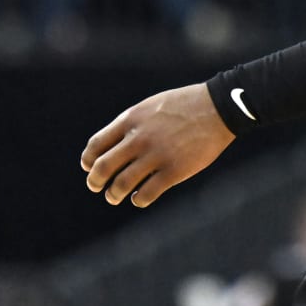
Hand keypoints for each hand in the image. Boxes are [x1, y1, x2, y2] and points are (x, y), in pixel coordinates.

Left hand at [81, 83, 233, 207]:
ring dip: (114, 194)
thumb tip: (113, 146)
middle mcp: (139, 138)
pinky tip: (139, 198)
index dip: (88, 160)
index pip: (96, 145)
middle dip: (95, 181)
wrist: (217, 108)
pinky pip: (147, 194)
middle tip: (96, 187)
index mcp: (131, 120)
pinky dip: (138, 199)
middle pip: (103, 167)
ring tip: (114, 197)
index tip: (89, 167)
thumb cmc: (184, 105)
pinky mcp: (174, 171)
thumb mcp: (150, 106)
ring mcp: (156, 156)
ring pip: (122, 184)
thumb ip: (131, 125)